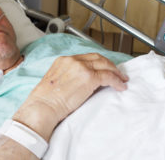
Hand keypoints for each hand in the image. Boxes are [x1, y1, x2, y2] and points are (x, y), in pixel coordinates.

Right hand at [13, 53, 127, 140]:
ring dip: (115, 71)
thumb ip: (68, 77)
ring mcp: (81, 67)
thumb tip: (81, 83)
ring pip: (105, 64)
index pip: (85, 58)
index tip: (103, 68)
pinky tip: (120, 86)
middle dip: (108, 65)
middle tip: (116, 72)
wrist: (43, 106)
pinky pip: (108, 76)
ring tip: (121, 79)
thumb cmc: (45, 100)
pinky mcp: (89, 77)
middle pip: (97, 58)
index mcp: (63, 60)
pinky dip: (116, 81)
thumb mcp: (55, 81)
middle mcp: (72, 60)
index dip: (97, 62)